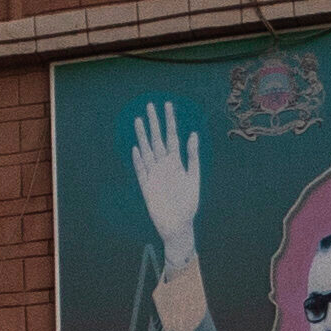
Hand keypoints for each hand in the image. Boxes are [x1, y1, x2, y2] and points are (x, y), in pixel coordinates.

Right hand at [126, 99, 202, 268]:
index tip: (167, 105)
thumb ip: (192, 156)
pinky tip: (136, 148)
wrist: (178, 225)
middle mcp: (164, 165)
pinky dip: (138, 160)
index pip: (172, 136)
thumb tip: (193, 135)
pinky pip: (141, 170)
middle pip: (157, 139)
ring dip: (142, 136)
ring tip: (139, 120)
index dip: (170, 121)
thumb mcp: (194, 178)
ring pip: (147, 150)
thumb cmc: (188, 204)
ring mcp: (154, 174)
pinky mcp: (146, 187)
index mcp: (176, 162)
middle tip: (150, 105)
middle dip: (154, 122)